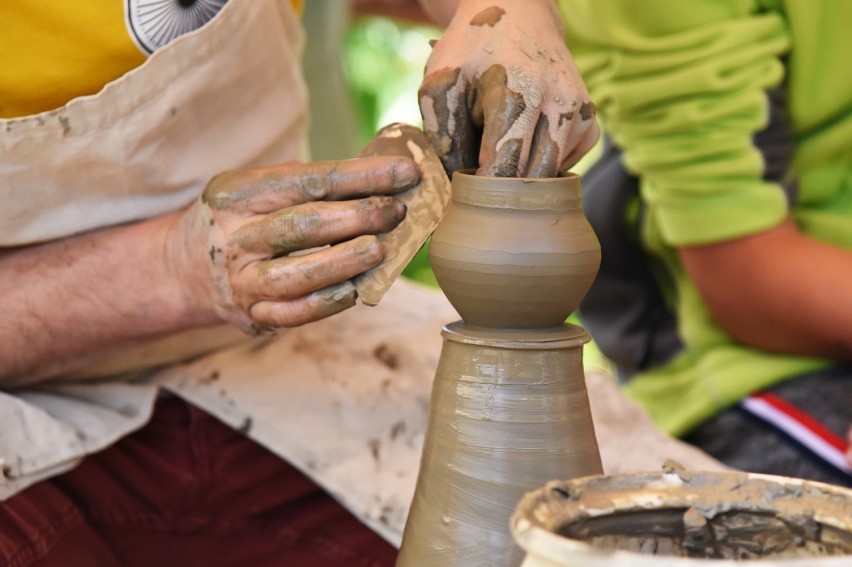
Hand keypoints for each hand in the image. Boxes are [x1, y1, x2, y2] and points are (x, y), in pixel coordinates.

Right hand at [173, 157, 416, 333]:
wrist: (187, 267)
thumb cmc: (246, 218)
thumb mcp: (263, 188)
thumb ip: (315, 184)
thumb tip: (388, 178)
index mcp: (239, 193)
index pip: (309, 180)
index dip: (361, 176)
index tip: (404, 173)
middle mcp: (236, 236)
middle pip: (301, 225)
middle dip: (356, 217)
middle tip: (395, 212)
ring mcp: (241, 279)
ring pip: (295, 274)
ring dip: (342, 262)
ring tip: (379, 249)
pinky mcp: (252, 314)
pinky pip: (292, 313)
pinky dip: (326, 302)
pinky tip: (355, 290)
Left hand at [418, 0, 598, 176]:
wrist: (519, 14)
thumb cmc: (472, 51)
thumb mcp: (440, 84)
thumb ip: (442, 138)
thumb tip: (458, 188)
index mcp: (518, 92)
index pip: (504, 168)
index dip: (482, 190)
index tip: (466, 192)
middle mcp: (559, 103)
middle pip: (533, 181)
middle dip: (504, 192)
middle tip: (480, 179)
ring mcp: (580, 113)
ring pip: (551, 178)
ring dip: (524, 179)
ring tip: (500, 149)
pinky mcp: (590, 123)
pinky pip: (565, 166)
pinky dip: (542, 166)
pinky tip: (525, 142)